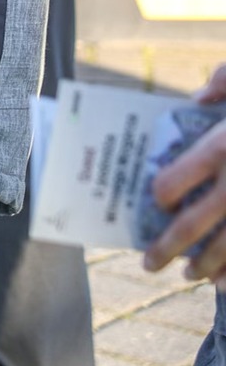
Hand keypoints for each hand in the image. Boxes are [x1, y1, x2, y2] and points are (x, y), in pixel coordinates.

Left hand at [145, 63, 225, 283]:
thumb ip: (224, 81)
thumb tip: (198, 98)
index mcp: (222, 148)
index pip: (172, 181)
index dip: (160, 195)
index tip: (156, 201)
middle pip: (190, 226)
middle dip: (166, 248)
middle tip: (149, 263)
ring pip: (225, 249)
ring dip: (203, 266)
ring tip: (188, 275)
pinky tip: (225, 284)